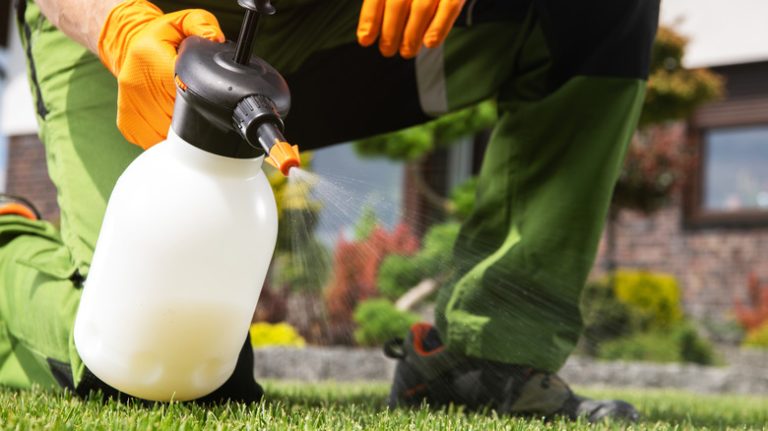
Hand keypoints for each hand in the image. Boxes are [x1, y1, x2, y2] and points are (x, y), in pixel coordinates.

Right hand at [98, 0, 223, 148]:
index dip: (199, 100)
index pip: (183, 91)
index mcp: (152, 60)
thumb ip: (203, 25)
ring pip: (165, 136)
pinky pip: (153, 141)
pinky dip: (166, 139)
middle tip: (200, 108)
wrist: (127, 46)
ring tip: (187, 117)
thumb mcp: (183, 21)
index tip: (207, 101)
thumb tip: (216, 39)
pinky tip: (171, 126)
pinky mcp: (127, 123)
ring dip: (180, 134)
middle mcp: (137, 85)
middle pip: (176, 118)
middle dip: (193, 117)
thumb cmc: (160, 38)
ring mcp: (131, 107)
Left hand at [356, 0, 464, 58]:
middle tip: (387, 51)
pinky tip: (430, 43)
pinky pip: (449, 8)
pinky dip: (439, 28)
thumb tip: (367, 34)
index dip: (370, 18)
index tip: (365, 39)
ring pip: (421, 9)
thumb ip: (383, 2)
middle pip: (398, 3)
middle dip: (390, 32)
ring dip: (411, 36)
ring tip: (407, 52)